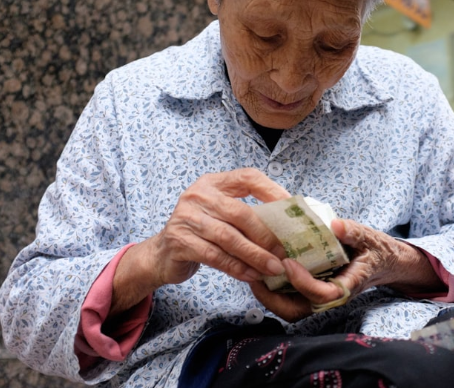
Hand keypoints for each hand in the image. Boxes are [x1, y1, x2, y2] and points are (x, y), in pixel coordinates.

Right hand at [110, 168, 289, 314]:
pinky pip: (215, 256)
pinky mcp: (179, 241)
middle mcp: (198, 195)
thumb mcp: (220, 213)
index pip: (248, 177)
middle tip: (284, 252)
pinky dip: (237, 268)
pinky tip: (252, 276)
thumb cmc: (201, 232)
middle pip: (240, 212)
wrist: (162, 254)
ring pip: (229, 238)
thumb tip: (288, 222)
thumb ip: (247, 212)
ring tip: (273, 268)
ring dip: (255, 255)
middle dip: (266, 235)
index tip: (291, 208)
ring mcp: (186, 217)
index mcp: (213, 182)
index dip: (272, 190)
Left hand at [250, 219, 443, 321]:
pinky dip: (272, 288)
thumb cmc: (375, 250)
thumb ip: (353, 232)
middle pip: (297, 310)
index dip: (302, 283)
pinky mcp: (311, 291)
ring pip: (289, 307)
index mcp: (346, 286)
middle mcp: (330, 296)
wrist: (384, 262)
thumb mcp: (369, 237)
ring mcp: (319, 296)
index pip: (321, 295)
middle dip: (272, 298)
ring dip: (268, 295)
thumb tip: (335, 225)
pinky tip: (261, 269)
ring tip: (251, 272)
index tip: (287, 262)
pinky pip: (288, 298)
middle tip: (254, 274)